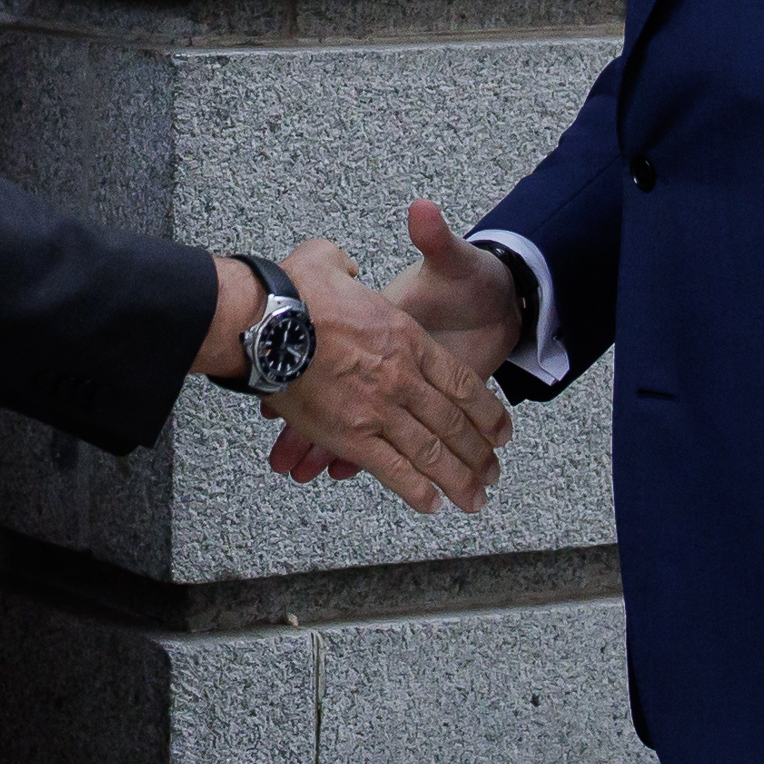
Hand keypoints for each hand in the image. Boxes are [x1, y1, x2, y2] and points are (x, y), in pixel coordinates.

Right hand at [269, 202, 518, 486]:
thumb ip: (343, 263)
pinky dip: (415, 490)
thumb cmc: (292, 291)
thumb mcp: (326, 259)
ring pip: (432, 452)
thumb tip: (343, 268)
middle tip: (492, 471)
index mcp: (404, 337)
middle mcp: (400, 377)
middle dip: (478, 452)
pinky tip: (432, 504)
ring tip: (475, 498)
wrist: (264, 321)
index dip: (485, 409)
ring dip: (459, 479)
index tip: (499, 429)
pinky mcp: (350, 435)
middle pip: (453, 422)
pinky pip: (392, 469)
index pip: (460, 381)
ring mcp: (378, 409)